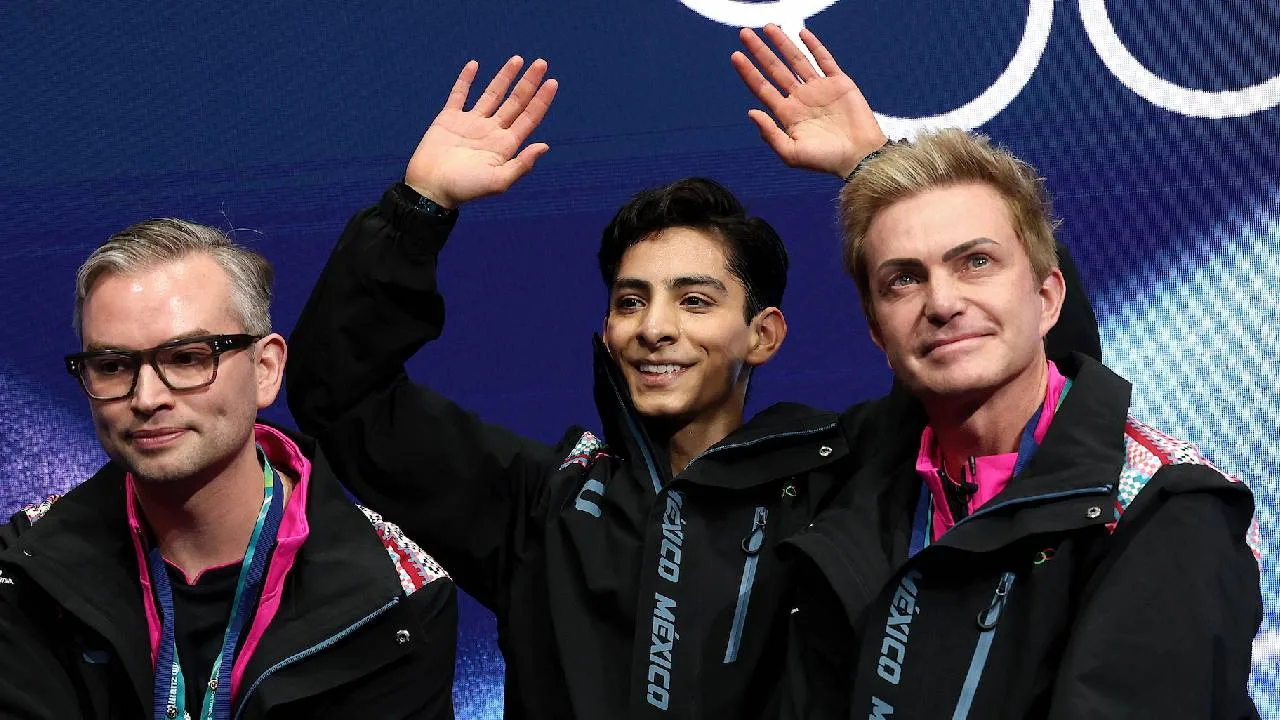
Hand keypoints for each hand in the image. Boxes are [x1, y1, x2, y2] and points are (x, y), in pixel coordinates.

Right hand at [405, 56, 557, 207]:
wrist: (430, 189)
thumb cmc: (464, 189)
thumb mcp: (498, 181)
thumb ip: (522, 164)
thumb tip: (545, 145)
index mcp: (505, 145)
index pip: (529, 118)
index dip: (541, 101)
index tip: (552, 82)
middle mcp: (491, 131)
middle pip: (515, 102)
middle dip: (528, 83)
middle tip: (542, 63)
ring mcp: (470, 123)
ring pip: (492, 94)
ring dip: (504, 77)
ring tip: (518, 59)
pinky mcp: (449, 119)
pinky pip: (459, 94)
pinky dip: (466, 80)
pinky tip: (475, 65)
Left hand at [731, 26, 885, 177]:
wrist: (860, 157)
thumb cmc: (825, 161)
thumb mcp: (791, 154)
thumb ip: (770, 134)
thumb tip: (751, 112)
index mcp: (787, 114)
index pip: (762, 88)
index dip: (748, 72)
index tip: (735, 56)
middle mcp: (800, 98)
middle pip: (775, 69)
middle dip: (760, 52)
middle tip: (744, 34)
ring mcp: (819, 88)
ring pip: (796, 60)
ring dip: (782, 43)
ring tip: (768, 27)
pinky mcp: (839, 83)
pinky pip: (824, 60)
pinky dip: (814, 46)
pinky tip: (802, 34)